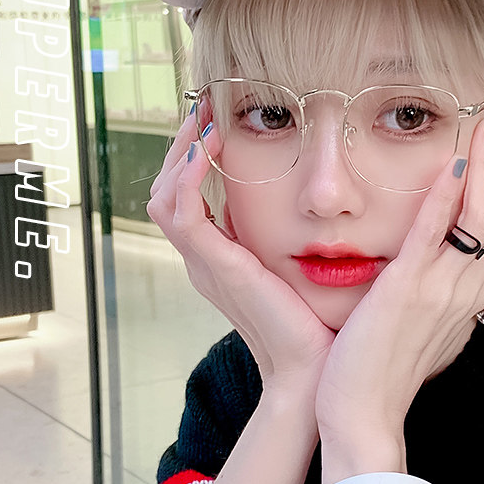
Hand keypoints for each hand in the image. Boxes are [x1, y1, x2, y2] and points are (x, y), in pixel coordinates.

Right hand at [146, 113, 334, 393]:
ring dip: (180, 154)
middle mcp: (204, 262)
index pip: (185, 198)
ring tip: (204, 122)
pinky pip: (182, 214)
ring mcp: (206, 266)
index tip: (218, 122)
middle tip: (204, 110)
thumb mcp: (302, 273)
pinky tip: (208, 149)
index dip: (192, 158)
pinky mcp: (217, 269)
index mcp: (220, 262)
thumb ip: (296, 240)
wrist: (312, 372)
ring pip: (164, 198)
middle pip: (166, 193)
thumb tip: (318, 204)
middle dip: (180, 147)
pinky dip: (187, 177)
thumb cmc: (317, 328)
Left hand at [315, 116, 483, 444]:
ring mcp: (441, 291)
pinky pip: (435, 236)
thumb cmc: (385, 376)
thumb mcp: (429, 334)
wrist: (364, 417)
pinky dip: (447, 198)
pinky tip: (453, 166)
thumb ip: (444, 301)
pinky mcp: (407, 292)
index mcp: (472, 301)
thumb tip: (451, 277)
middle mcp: (467, 293)